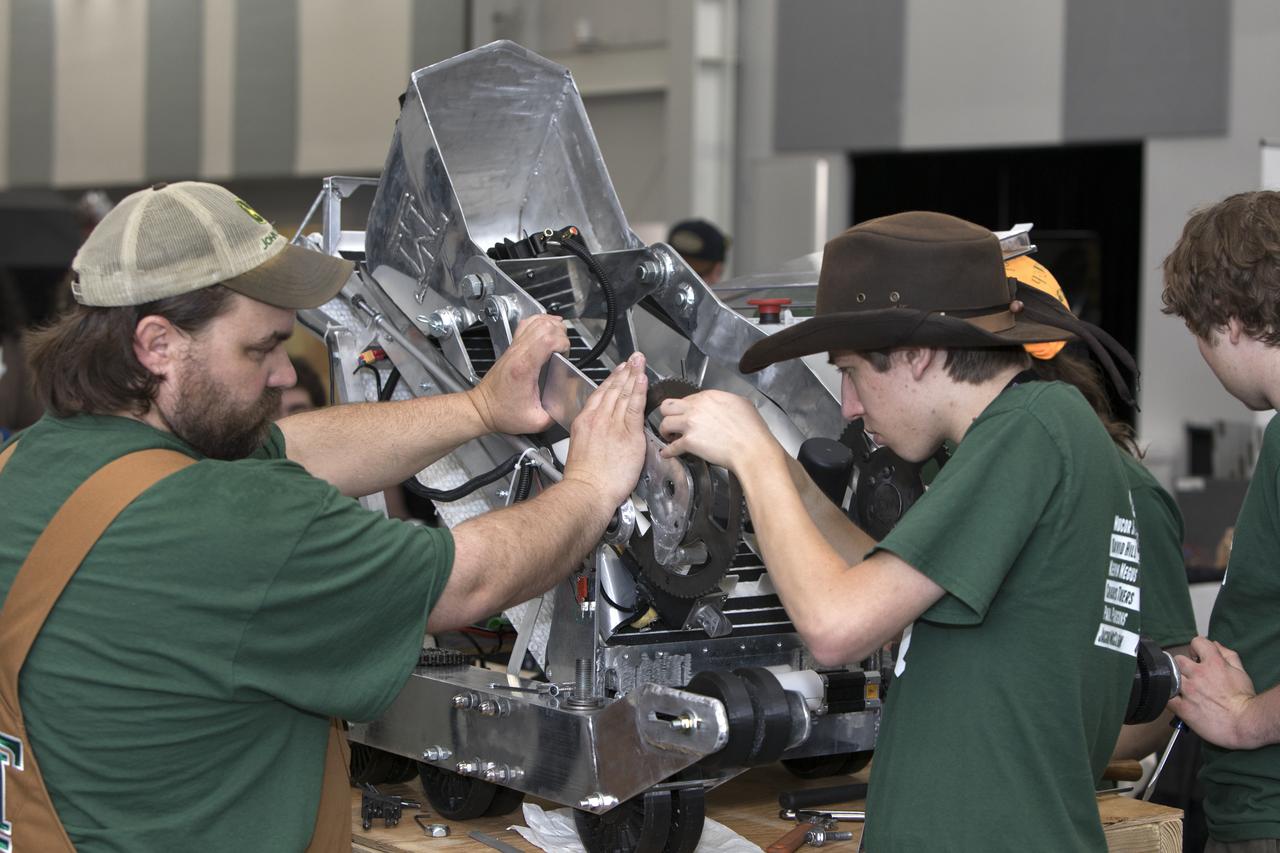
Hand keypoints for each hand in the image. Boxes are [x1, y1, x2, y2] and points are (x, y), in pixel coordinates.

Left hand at [467, 314, 568, 434]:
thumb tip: (569, 406)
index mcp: (525, 367)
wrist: (483, 408)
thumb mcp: (535, 421)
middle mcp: (518, 352)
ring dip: (552, 326)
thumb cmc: (502, 412)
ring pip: (536, 321)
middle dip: (561, 335)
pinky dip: (541, 321)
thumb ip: (555, 415)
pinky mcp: (513, 347)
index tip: (565, 355)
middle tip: (564, 351)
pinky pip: (528, 324)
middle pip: (545, 326)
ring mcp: (514, 347)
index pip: (548, 339)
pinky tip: (548, 328)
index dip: (563, 343)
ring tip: (559, 339)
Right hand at [562, 353, 647, 507]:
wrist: (587, 490)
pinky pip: (635, 406)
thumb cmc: (584, 478)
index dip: (611, 381)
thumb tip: (601, 435)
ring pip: (624, 394)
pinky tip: (643, 379)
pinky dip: (639, 390)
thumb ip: (592, 436)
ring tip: (639, 362)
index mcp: (585, 422)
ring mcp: (613, 424)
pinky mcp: (628, 433)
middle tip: (633, 359)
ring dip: (633, 375)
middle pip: (613, 390)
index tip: (618, 372)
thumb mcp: (580, 449)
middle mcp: (598, 419)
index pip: (600, 395)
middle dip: (624, 372)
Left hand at [656, 389, 779, 471]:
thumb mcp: (742, 404)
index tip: (686, 415)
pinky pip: (671, 446)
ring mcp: (691, 424)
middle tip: (672, 423)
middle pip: (668, 406)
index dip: (686, 409)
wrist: (751, 449)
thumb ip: (727, 401)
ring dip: (665, 431)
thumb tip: (724, 405)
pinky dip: (668, 451)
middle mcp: (696, 407)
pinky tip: (667, 453)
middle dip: (668, 415)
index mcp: (709, 397)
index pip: (687, 399)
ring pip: (664, 423)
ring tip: (670, 437)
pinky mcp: (689, 441)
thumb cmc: (752, 431)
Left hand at [1169, 636, 1261, 748]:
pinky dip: (1169, 697)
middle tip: (1191, 675)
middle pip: (1178, 659)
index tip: (1198, 656)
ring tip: (1184, 688)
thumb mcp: (1241, 672)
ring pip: (1170, 676)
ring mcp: (1189, 690)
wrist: (1245, 724)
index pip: (1197, 642)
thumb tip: (1215, 644)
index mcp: (1214, 663)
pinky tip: (1177, 699)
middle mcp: (1198, 674)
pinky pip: (1166, 697)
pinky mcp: (1183, 707)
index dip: (1197, 648)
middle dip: (1183, 665)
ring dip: (1175, 680)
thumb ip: (1228, 655)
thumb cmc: (1244, 700)